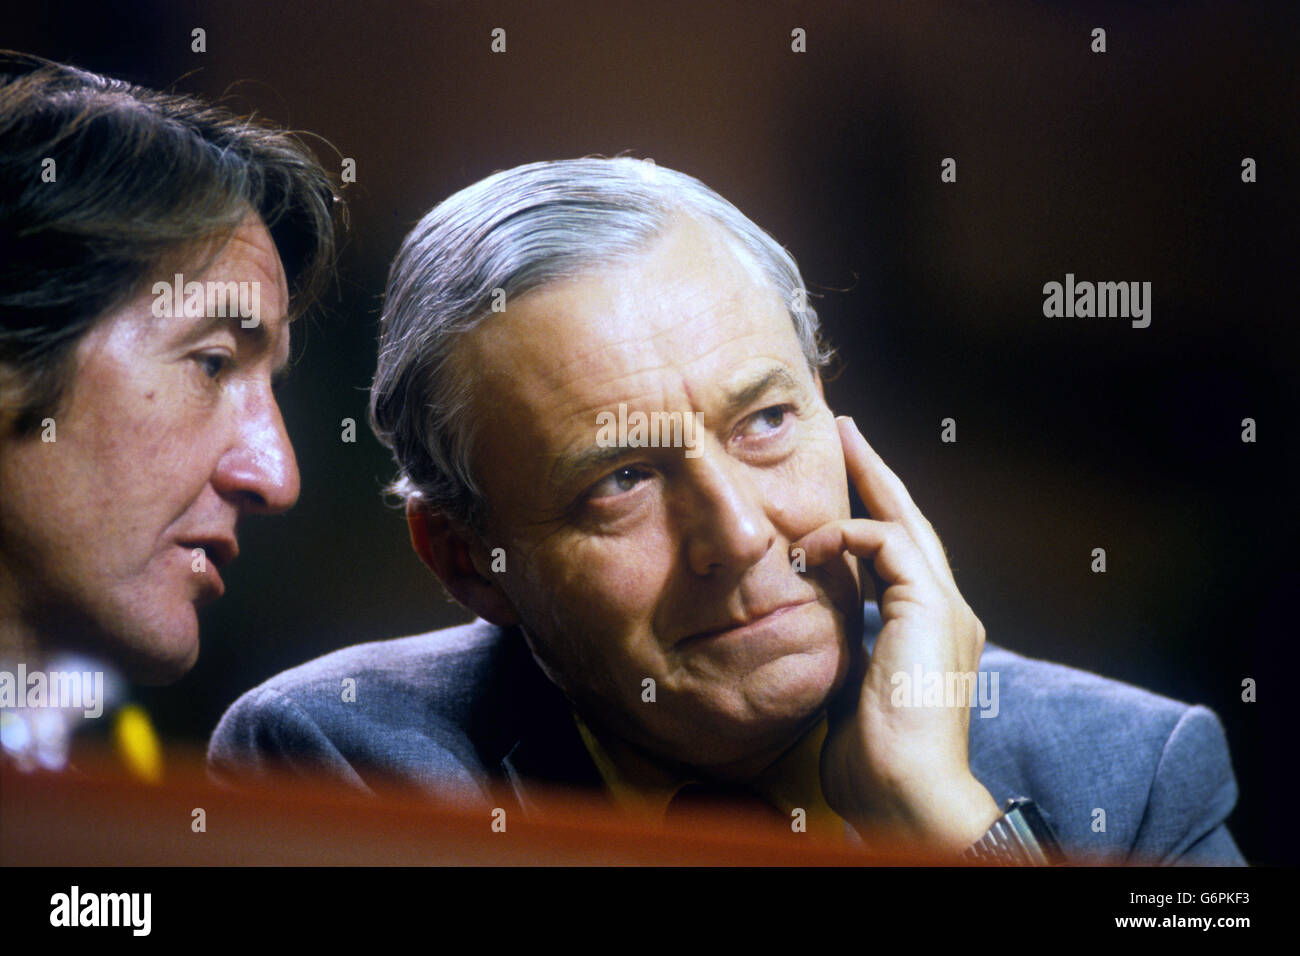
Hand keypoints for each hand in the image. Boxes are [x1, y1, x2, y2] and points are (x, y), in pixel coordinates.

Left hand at [795, 416, 999, 853]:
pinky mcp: (933, 607)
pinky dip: (850, 534)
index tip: (838, 491)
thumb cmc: (876, 760)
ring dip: (869, 479)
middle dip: (878, 474)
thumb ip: (844, 650)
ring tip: (839, 441)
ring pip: (908, 520)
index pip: (900, 558)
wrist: (908, 791)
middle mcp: (946, 611)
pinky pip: (891, 543)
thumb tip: (814, 631)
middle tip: (848, 431)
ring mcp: (946, 607)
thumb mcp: (850, 689)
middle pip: (912, 523)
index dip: (871, 517)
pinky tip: (814, 544)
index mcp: (929, 631)